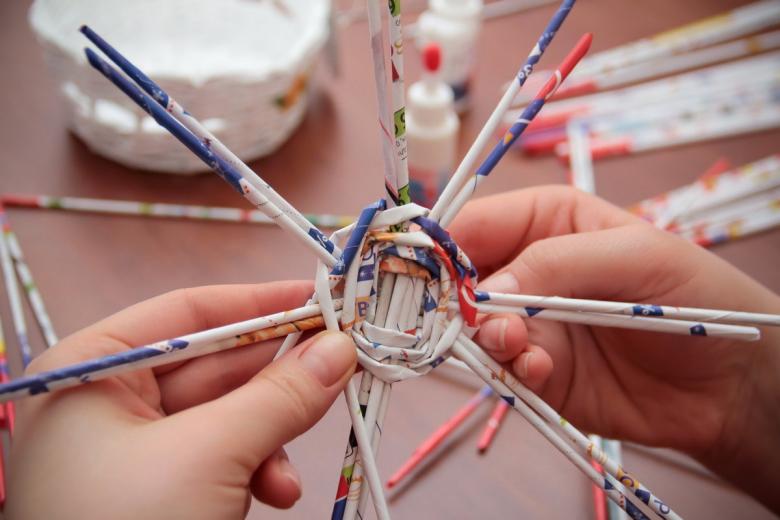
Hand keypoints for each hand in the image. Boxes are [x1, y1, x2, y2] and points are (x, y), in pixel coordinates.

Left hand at [7, 281, 356, 518]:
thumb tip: (341, 348)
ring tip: (295, 464)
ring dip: (272, 438)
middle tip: (343, 364)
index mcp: (92, 370)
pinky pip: (221, 459)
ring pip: (227, 418)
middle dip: (279, 378)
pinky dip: (256, 472)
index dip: (260, 303)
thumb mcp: (209, 456)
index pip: (189, 313)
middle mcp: (110, 402)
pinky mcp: (159, 491)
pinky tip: (277, 494)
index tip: (322, 299)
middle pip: (216, 366)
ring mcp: (133, 451)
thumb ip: (280, 397)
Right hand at [454, 186, 779, 510]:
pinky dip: (511, 368)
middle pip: (461, 277)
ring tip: (518, 345)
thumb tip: (483, 293)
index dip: (442, 243)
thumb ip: (557, 264)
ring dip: (486, 336)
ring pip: (475, 326)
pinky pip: (502, 367)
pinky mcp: (537, 370)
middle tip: (464, 315)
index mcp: (547, 221)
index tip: (420, 269)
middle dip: (454, 296)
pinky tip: (539, 369)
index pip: (476, 223)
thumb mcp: (634, 257)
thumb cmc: (695, 295)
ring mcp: (531, 322)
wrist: (731, 384)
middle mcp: (529, 270)